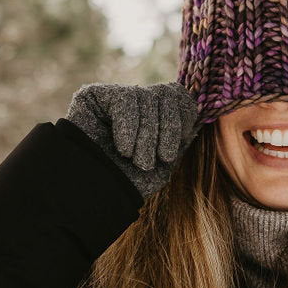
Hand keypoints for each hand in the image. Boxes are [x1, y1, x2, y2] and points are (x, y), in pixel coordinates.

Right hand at [66, 82, 198, 199]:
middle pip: (168, 92)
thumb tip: (195, 107)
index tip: (170, 152)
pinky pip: (126, 99)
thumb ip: (181, 134)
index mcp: (156, 116)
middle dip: (167, 130)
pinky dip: (128, 127)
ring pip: (147, 97)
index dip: (183, 119)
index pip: (181, 97)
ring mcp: (116, 97)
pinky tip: (122, 148)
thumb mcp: (165, 161)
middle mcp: (138, 103)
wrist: (92, 194)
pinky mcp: (95, 94)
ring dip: (146, 136)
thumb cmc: (129, 182)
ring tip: (134, 160)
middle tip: (150, 162)